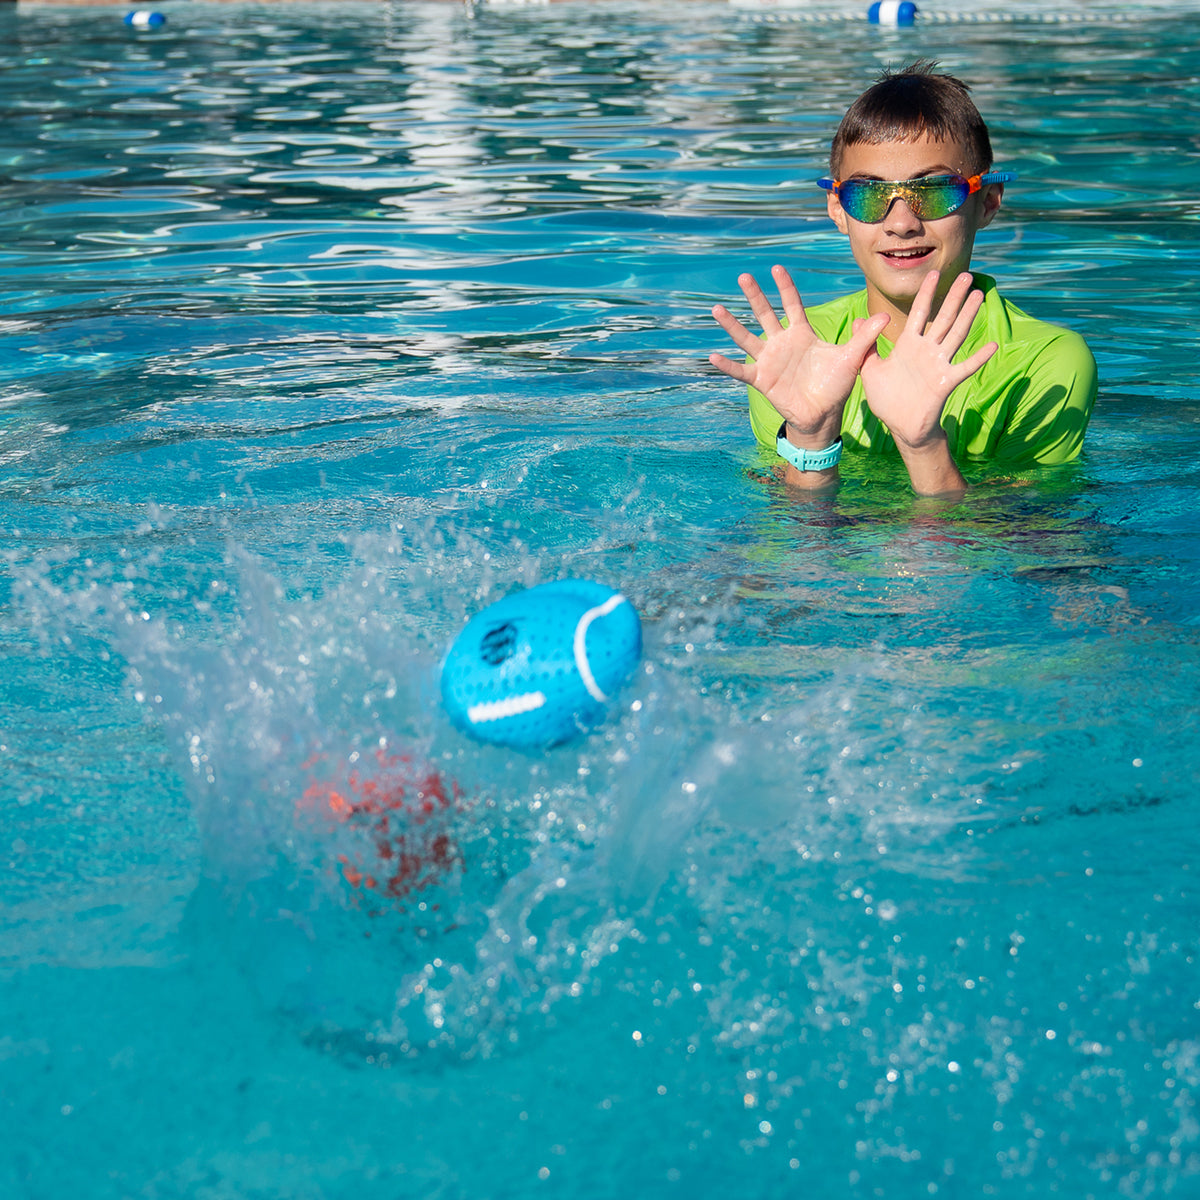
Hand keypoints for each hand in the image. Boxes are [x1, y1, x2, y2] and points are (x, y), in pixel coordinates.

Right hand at [710, 265, 888, 444]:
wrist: (823, 415)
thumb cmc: (836, 385)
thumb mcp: (853, 358)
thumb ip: (866, 337)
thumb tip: (887, 315)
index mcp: (802, 334)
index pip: (792, 305)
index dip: (785, 287)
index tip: (776, 268)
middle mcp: (782, 343)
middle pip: (765, 314)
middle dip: (755, 296)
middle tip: (743, 276)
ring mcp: (770, 361)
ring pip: (747, 338)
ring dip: (732, 324)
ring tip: (717, 308)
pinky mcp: (762, 380)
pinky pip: (741, 371)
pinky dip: (727, 365)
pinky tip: (712, 356)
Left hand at [859, 270, 996, 451]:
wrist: (900, 426)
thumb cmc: (887, 398)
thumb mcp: (870, 369)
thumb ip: (867, 345)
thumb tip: (858, 321)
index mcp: (908, 345)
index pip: (918, 313)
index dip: (926, 293)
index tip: (934, 273)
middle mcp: (926, 350)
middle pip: (943, 318)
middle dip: (954, 297)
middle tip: (967, 275)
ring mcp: (938, 364)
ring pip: (956, 335)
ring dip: (968, 316)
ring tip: (978, 296)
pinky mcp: (946, 382)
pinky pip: (965, 368)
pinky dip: (978, 358)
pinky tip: (992, 346)